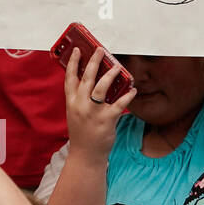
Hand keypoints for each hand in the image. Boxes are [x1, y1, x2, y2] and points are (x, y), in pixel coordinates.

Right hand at [64, 46, 133, 160]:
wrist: (85, 154)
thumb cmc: (82, 132)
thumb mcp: (75, 113)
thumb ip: (81, 98)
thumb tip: (93, 82)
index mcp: (71, 102)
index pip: (70, 78)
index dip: (74, 63)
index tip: (78, 50)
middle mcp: (80, 105)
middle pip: (86, 78)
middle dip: (94, 62)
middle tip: (101, 50)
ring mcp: (92, 112)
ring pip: (100, 88)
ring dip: (109, 75)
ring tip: (117, 66)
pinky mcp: (105, 120)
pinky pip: (118, 104)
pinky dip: (127, 96)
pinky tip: (133, 90)